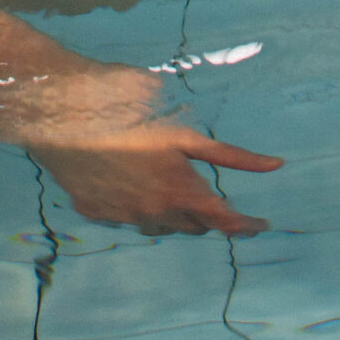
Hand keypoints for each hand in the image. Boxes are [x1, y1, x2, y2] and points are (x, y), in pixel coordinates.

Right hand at [30, 121, 283, 236]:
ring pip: (161, 225)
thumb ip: (230, 154)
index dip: (246, 226)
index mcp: (180, 190)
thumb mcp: (185, 131)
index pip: (224, 221)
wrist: (64, 114)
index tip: (261, 225)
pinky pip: (129, 217)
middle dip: (208, 213)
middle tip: (211, 192)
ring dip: (174, 212)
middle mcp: (154, 212)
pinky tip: (132, 180)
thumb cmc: (130, 112)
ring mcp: (123, 216)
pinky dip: (139, 205)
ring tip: (171, 184)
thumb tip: (275, 165)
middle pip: (194, 226)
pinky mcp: (97, 212)